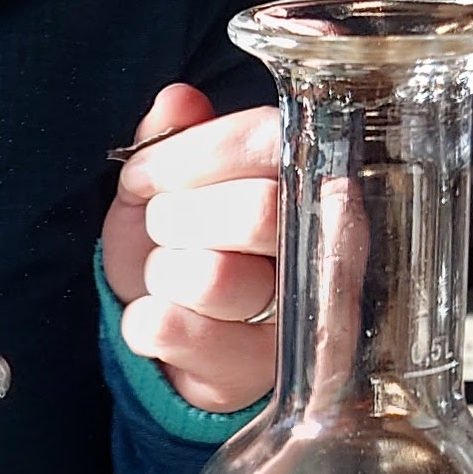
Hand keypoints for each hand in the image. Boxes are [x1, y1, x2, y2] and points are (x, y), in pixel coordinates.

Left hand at [102, 82, 281, 412]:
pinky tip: (160, 318)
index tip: (144, 175)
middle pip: (256, 212)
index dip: (190, 154)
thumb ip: (178, 137)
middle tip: (162, 229)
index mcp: (310, 178)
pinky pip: (177, 333)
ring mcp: (304, 316)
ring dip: (163, 273)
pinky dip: (145, 321)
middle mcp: (328, 244)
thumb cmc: (189, 244)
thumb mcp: (175, 182)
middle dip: (176, 217)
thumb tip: (177, 101)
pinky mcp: (264, 373)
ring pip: (215, 278)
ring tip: (169, 278)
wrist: (181, 337)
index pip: (268, 140)